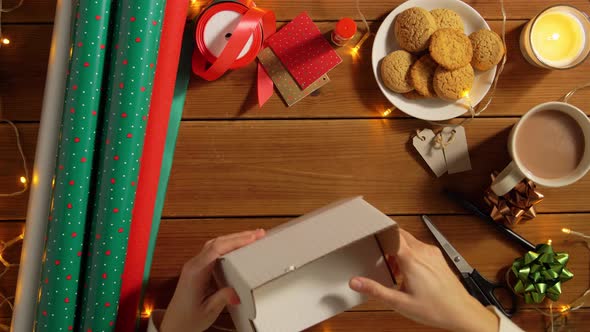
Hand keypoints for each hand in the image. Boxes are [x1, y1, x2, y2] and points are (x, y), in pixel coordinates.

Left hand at [160, 229, 265, 331]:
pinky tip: (236, 247)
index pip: (217, 248)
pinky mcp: (196, 269)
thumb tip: (236, 290)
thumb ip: (222, 298)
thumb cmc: (187, 320)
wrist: (173, 325)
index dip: (236, 241)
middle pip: (217, 242)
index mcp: (195, 272)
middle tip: (258, 233)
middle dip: (239, 236)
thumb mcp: (208, 311)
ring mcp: (194, 265)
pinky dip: (227, 245)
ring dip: (233, 239)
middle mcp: (193, 265)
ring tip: (251, 237)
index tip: (252, 237)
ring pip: (214, 244)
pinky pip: (212, 251)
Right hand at [349, 229, 498, 331]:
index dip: (379, 230)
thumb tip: (356, 282)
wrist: (460, 312)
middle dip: (388, 244)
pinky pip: (419, 247)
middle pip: (399, 235)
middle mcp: (423, 251)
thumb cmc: (436, 308)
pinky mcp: (438, 257)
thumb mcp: (399, 303)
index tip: (370, 231)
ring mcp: (432, 253)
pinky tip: (408, 272)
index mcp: (411, 259)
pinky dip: (409, 255)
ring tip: (396, 271)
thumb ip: (375, 290)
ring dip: (399, 251)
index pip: (392, 233)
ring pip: (409, 241)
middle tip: (381, 258)